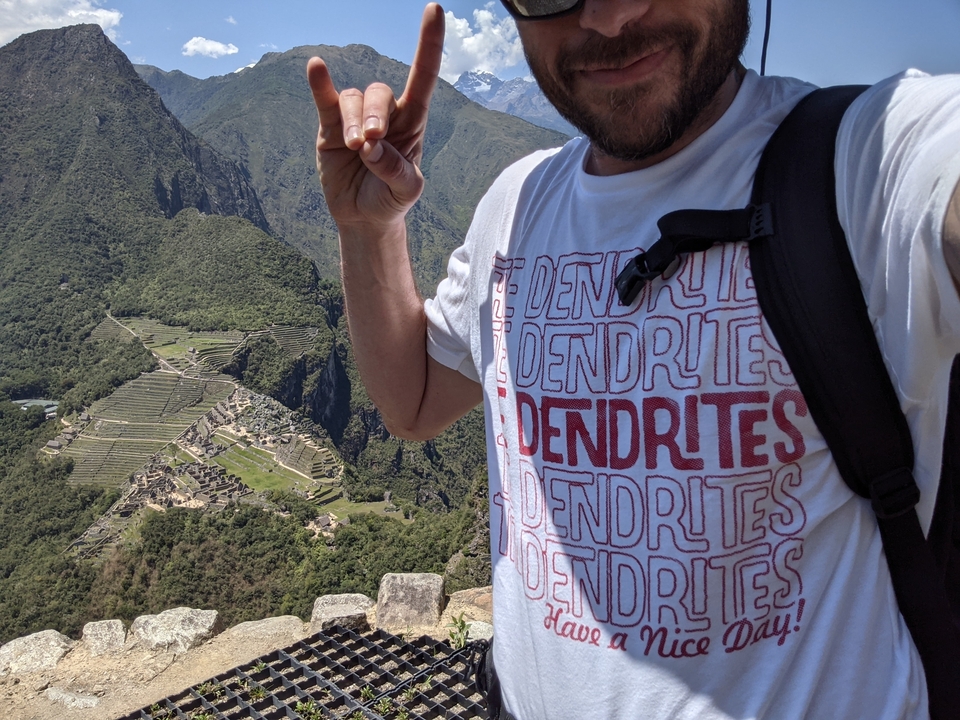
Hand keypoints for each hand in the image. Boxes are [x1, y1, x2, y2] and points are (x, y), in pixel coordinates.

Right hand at [307, 4, 444, 232]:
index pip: (422, 77)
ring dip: (354, 121)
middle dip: (375, 115)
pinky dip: (320, 83)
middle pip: (381, 93)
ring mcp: (355, 118)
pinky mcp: (330, 126)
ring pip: (354, 99)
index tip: (434, 9)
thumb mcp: (407, 192)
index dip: (429, 45)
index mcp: (412, 123)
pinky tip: (317, 67)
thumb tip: (372, 147)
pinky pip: (325, 99)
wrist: (364, 217)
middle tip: (369, 142)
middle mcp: (385, 114)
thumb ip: (397, 171)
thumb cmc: (392, 199)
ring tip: (354, 149)